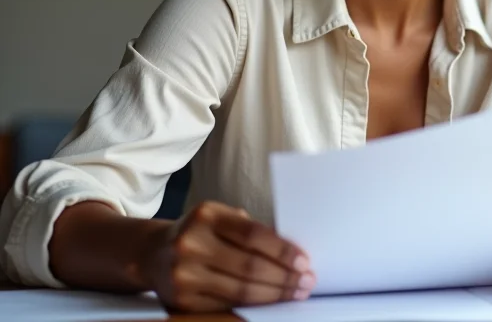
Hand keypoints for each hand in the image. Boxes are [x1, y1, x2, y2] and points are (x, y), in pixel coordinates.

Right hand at [137, 201, 314, 311]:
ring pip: (240, 290)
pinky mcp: (182, 301)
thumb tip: (291, 251)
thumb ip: (250, 230)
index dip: (281, 249)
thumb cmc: (201, 231)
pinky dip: (253, 305)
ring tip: (296, 292)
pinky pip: (226, 306)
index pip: (252, 234)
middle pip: (249, 266)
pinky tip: (271, 302)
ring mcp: (184, 275)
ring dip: (274, 294)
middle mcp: (191, 244)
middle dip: (283, 276)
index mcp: (206, 215)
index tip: (304, 260)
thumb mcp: (221, 218)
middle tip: (307, 280)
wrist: (154, 253)